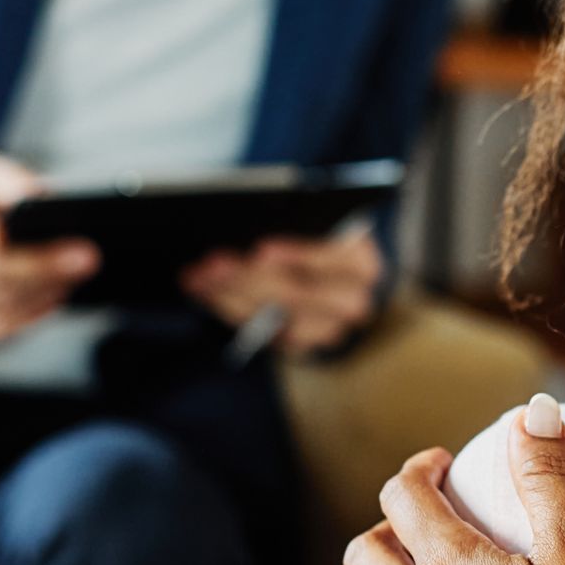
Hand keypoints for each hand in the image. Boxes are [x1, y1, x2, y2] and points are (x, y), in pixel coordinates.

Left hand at [180, 223, 383, 353]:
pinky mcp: (303, 344)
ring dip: (230, 293)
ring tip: (201, 275)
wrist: (340, 278)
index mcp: (363, 262)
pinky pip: (261, 330)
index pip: (332, 259)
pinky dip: (230, 307)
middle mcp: (354, 301)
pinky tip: (206, 290)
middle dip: (250, 276)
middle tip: (214, 263)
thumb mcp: (321, 223)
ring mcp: (330, 328)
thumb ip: (297, 221)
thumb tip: (247, 220)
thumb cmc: (322, 237)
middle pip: (299, 293)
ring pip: (274, 314)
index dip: (297, 255)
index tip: (262, 250)